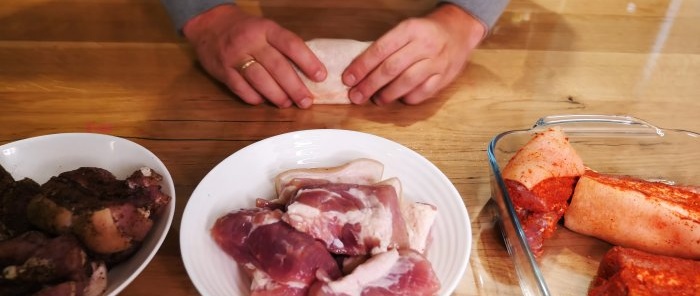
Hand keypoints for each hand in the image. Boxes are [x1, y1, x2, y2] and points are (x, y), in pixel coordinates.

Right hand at [182, 4, 325, 108]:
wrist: (209, 25)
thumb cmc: (245, 30)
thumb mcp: (265, 29)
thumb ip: (283, 46)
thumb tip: (307, 72)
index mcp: (266, 28)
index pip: (291, 44)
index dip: (308, 61)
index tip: (320, 76)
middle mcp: (250, 41)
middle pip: (277, 67)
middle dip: (295, 87)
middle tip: (306, 101)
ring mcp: (235, 56)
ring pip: (260, 80)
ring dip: (277, 95)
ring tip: (287, 104)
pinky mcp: (223, 71)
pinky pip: (241, 89)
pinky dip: (255, 98)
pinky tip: (264, 101)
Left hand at [342, 4, 485, 104]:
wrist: (459, 30)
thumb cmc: (426, 32)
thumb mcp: (406, 30)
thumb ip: (387, 47)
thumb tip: (361, 71)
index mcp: (410, 29)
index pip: (380, 50)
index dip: (362, 67)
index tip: (348, 79)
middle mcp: (424, 45)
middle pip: (391, 69)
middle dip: (369, 84)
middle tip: (356, 96)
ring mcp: (436, 62)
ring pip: (406, 82)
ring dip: (387, 94)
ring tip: (376, 99)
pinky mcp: (444, 77)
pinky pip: (422, 93)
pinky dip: (407, 98)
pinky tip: (399, 98)